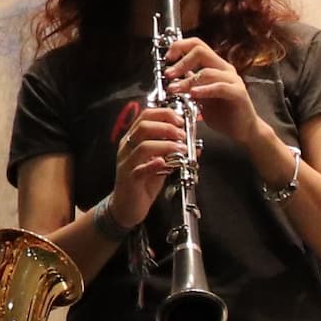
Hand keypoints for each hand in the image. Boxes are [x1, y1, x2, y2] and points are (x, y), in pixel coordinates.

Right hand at [104, 98, 187, 228]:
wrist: (126, 206)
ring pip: (143, 146)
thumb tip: (195, 144)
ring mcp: (127, 163)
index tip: (181, 120)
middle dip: (167, 127)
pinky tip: (164, 163)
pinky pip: (139, 169)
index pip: (146, 115)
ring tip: (182, 149)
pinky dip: (153, 164)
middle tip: (182, 135)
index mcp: (133, 139)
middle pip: (144, 127)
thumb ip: (172, 152)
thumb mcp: (160, 162)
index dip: (165, 114)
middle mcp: (127, 147)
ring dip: (166, 145)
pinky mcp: (129, 179)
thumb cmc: (143, 182)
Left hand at [164, 40, 271, 158]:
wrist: (243, 130)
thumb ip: (190, 84)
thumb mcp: (200, 97)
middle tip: (168, 74)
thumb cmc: (224, 115)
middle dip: (181, 62)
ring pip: (207, 72)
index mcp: (216, 66)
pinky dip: (204, 90)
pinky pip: (220, 87)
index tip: (167, 59)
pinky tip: (193, 94)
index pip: (197, 45)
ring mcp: (233, 80)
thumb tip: (172, 75)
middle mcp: (225, 69)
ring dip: (187, 81)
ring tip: (175, 89)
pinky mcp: (238, 93)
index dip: (179, 47)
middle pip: (201, 51)